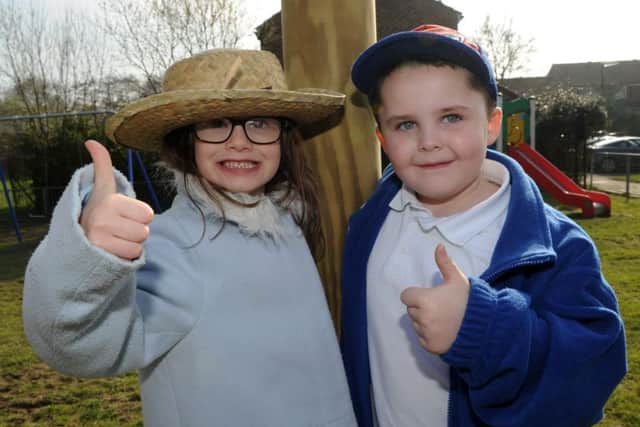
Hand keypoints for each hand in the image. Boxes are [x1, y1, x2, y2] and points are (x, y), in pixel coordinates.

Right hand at [79, 140, 153, 260]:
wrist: (76, 242)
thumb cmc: (97, 213)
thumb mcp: (102, 189)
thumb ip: (102, 165)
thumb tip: (91, 141)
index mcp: (108, 201)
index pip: (148, 213)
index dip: (139, 216)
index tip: (122, 215)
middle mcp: (102, 218)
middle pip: (145, 230)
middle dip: (136, 231)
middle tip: (119, 229)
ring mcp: (101, 237)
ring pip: (140, 243)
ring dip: (132, 243)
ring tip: (115, 239)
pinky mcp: (102, 254)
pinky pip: (133, 255)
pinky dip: (126, 255)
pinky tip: (113, 250)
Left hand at [400, 244, 469, 354]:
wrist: (484, 327)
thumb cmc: (469, 301)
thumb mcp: (458, 279)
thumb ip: (445, 263)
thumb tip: (438, 246)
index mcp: (424, 300)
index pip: (406, 296)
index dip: (416, 295)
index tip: (430, 296)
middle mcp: (422, 318)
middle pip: (411, 310)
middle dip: (420, 308)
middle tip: (440, 307)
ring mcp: (426, 334)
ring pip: (416, 325)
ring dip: (424, 321)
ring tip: (444, 319)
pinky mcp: (431, 347)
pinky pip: (422, 338)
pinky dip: (430, 335)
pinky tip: (445, 330)